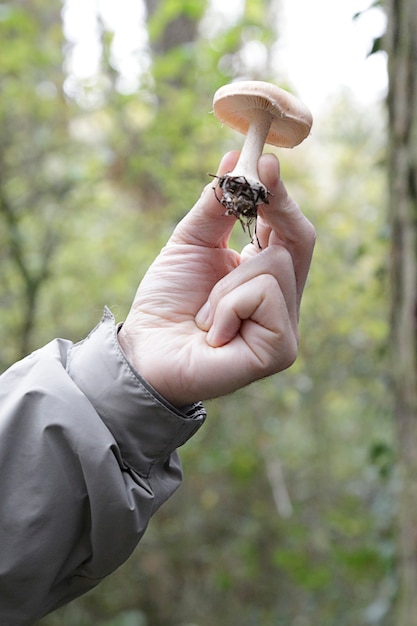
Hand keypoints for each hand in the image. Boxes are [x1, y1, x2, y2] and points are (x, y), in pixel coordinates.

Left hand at [118, 152, 315, 406]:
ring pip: (275, 265)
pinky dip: (227, 306)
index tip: (267, 162)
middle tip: (254, 189)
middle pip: (300, 239)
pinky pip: (265, 296)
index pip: (290, 230)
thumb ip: (216, 205)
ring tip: (204, 312)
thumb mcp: (191, 244)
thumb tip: (236, 156)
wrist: (144, 351)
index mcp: (264, 276)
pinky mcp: (281, 349)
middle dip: (273, 210)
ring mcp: (286, 327)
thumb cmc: (167, 301)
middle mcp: (282, 300)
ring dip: (226, 283)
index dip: (282, 196)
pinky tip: (212, 332)